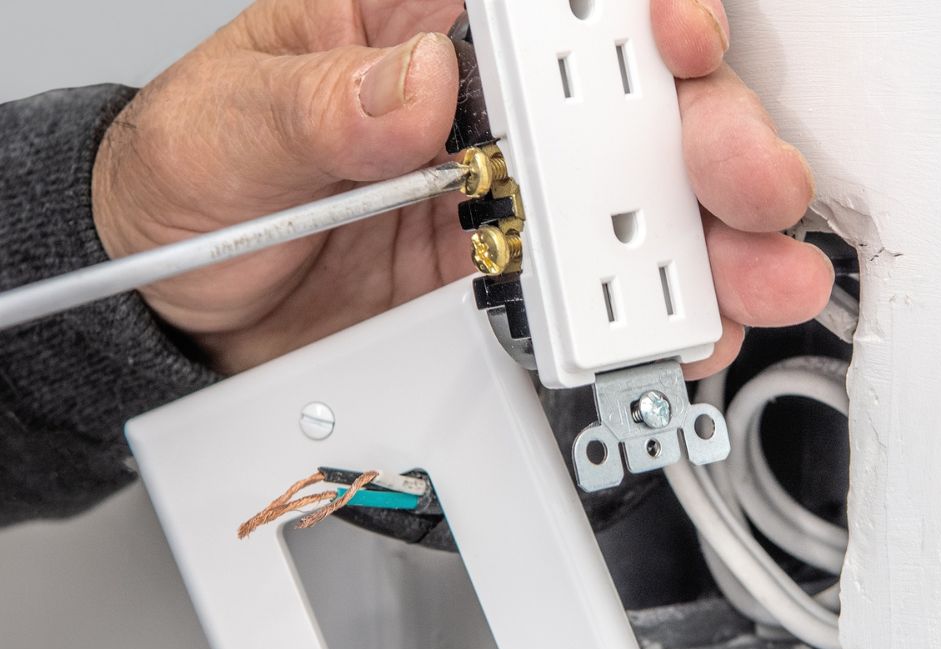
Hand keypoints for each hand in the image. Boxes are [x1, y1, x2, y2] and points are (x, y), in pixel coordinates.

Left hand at [93, 0, 829, 375]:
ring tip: (758, 269)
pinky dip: (670, 316)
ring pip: (652, 200)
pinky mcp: (527, 286)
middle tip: (741, 172)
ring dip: (721, 234)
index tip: (671, 35)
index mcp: (431, 33)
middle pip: (640, 102)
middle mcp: (497, 115)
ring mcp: (523, 202)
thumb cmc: (197, 181)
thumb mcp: (227, 123)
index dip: (636, 10)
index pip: (556, 5)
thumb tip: (414, 83)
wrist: (182, 313)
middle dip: (713, 131)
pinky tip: (701, 325)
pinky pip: (615, 297)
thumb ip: (319, 103)